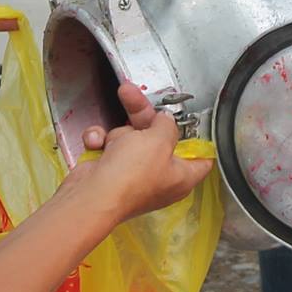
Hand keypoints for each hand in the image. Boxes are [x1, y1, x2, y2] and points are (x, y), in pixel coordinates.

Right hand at [74, 82, 212, 218]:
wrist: (91, 195)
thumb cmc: (131, 175)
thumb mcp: (159, 140)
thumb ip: (167, 124)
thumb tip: (166, 120)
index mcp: (181, 177)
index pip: (200, 157)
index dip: (197, 136)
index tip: (190, 118)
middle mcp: (159, 176)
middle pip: (158, 137)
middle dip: (143, 116)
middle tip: (131, 95)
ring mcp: (133, 174)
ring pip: (130, 139)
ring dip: (117, 133)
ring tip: (110, 137)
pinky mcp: (110, 171)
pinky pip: (109, 146)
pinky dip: (100, 143)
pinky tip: (97, 145)